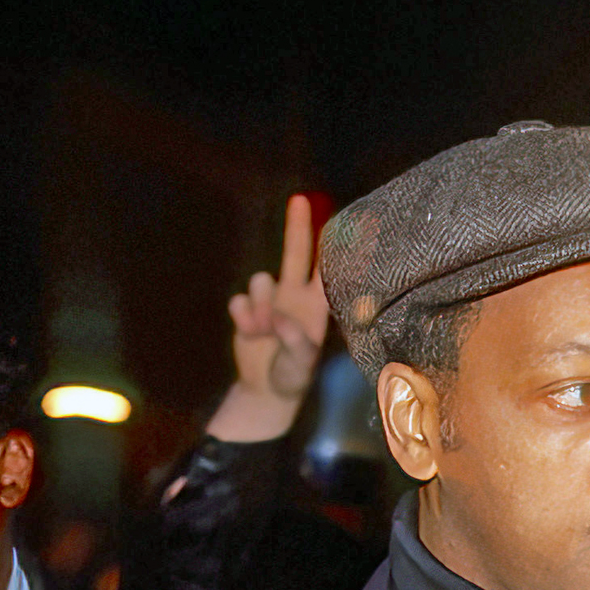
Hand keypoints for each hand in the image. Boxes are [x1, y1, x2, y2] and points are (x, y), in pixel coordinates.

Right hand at [208, 196, 332, 444]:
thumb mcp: (300, 363)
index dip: (337, 248)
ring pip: (259, 279)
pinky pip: (238, 300)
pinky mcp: (245, 310)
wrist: (264, 390)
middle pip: (295, 252)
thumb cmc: (293, 375)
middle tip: (299, 199)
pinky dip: (242, 318)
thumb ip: (294, 340)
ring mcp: (268, 300)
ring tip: (264, 330)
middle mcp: (293, 295)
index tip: (351, 222)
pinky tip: (249, 334)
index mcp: (316, 305)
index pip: (328, 271)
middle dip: (296, 226)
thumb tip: (278, 317)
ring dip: (260, 304)